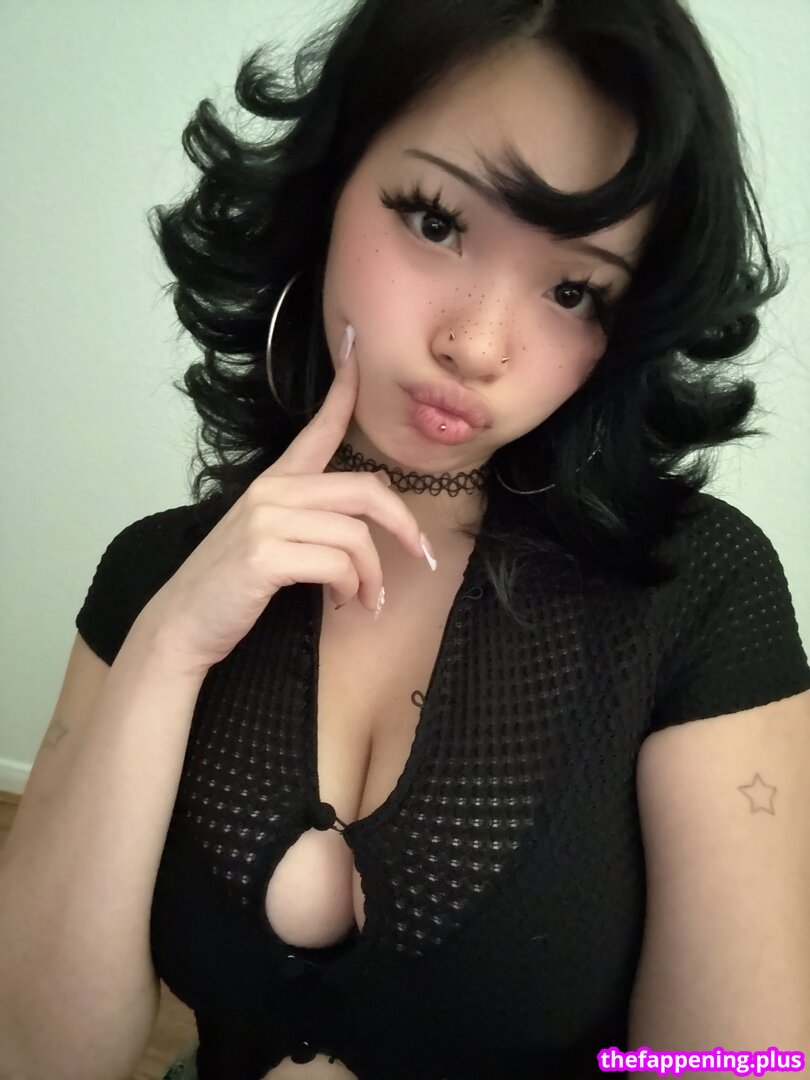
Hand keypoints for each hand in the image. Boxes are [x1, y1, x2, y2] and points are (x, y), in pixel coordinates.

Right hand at [143, 326, 425, 678]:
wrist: (183, 624)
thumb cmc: (230, 586)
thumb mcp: (267, 537)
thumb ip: (308, 517)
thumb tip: (366, 515)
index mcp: (274, 482)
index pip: (318, 429)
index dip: (344, 389)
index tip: (358, 348)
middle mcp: (271, 492)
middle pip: (365, 490)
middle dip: (403, 525)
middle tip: (421, 555)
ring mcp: (267, 521)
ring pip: (356, 536)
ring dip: (373, 576)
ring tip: (367, 600)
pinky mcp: (266, 556)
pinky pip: (337, 565)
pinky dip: (350, 589)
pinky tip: (343, 604)